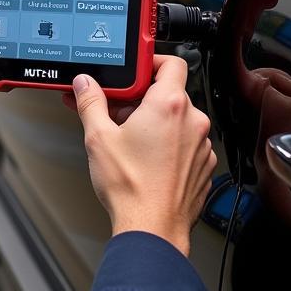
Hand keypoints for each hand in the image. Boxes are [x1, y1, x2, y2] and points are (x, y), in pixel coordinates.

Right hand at [64, 56, 215, 255]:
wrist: (151, 229)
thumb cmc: (131, 188)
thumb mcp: (99, 138)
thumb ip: (91, 103)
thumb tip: (85, 84)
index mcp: (169, 105)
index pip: (171, 62)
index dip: (152, 61)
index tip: (136, 69)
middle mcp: (192, 121)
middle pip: (170, 93)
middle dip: (143, 99)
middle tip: (119, 111)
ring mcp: (202, 145)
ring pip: (178, 120)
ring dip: (157, 123)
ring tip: (130, 140)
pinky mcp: (204, 167)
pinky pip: (186, 144)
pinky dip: (169, 145)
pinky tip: (147, 160)